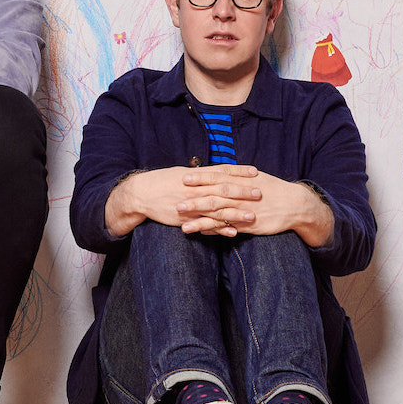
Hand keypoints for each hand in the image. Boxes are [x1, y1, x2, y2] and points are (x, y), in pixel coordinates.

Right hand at [105, 164, 258, 236]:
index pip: (222, 171)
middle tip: (260, 193)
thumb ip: (199, 174)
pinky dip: (220, 228)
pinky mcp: (187, 218)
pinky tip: (232, 232)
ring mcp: (192, 204)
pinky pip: (206, 224)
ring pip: (218, 208)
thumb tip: (214, 172)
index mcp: (196, 176)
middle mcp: (196, 188)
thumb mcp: (180, 173)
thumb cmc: (161, 181)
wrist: (142, 193)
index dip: (239, 171)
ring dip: (236, 212)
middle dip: (243, 191)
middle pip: (224, 189)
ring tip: (253, 215)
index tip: (255, 171)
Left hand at [177, 167, 333, 245]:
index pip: (217, 177)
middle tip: (177, 203)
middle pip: (214, 197)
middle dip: (195, 201)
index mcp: (241, 181)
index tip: (184, 177)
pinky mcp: (249, 226)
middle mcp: (241, 196)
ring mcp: (244, 212)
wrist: (295, 204)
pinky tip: (201, 234)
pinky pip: (228, 229)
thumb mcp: (254, 177)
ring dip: (200, 221)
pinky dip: (215, 231)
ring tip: (183, 226)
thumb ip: (235, 175)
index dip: (201, 177)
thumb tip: (216, 170)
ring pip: (219, 216)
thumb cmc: (272, 188)